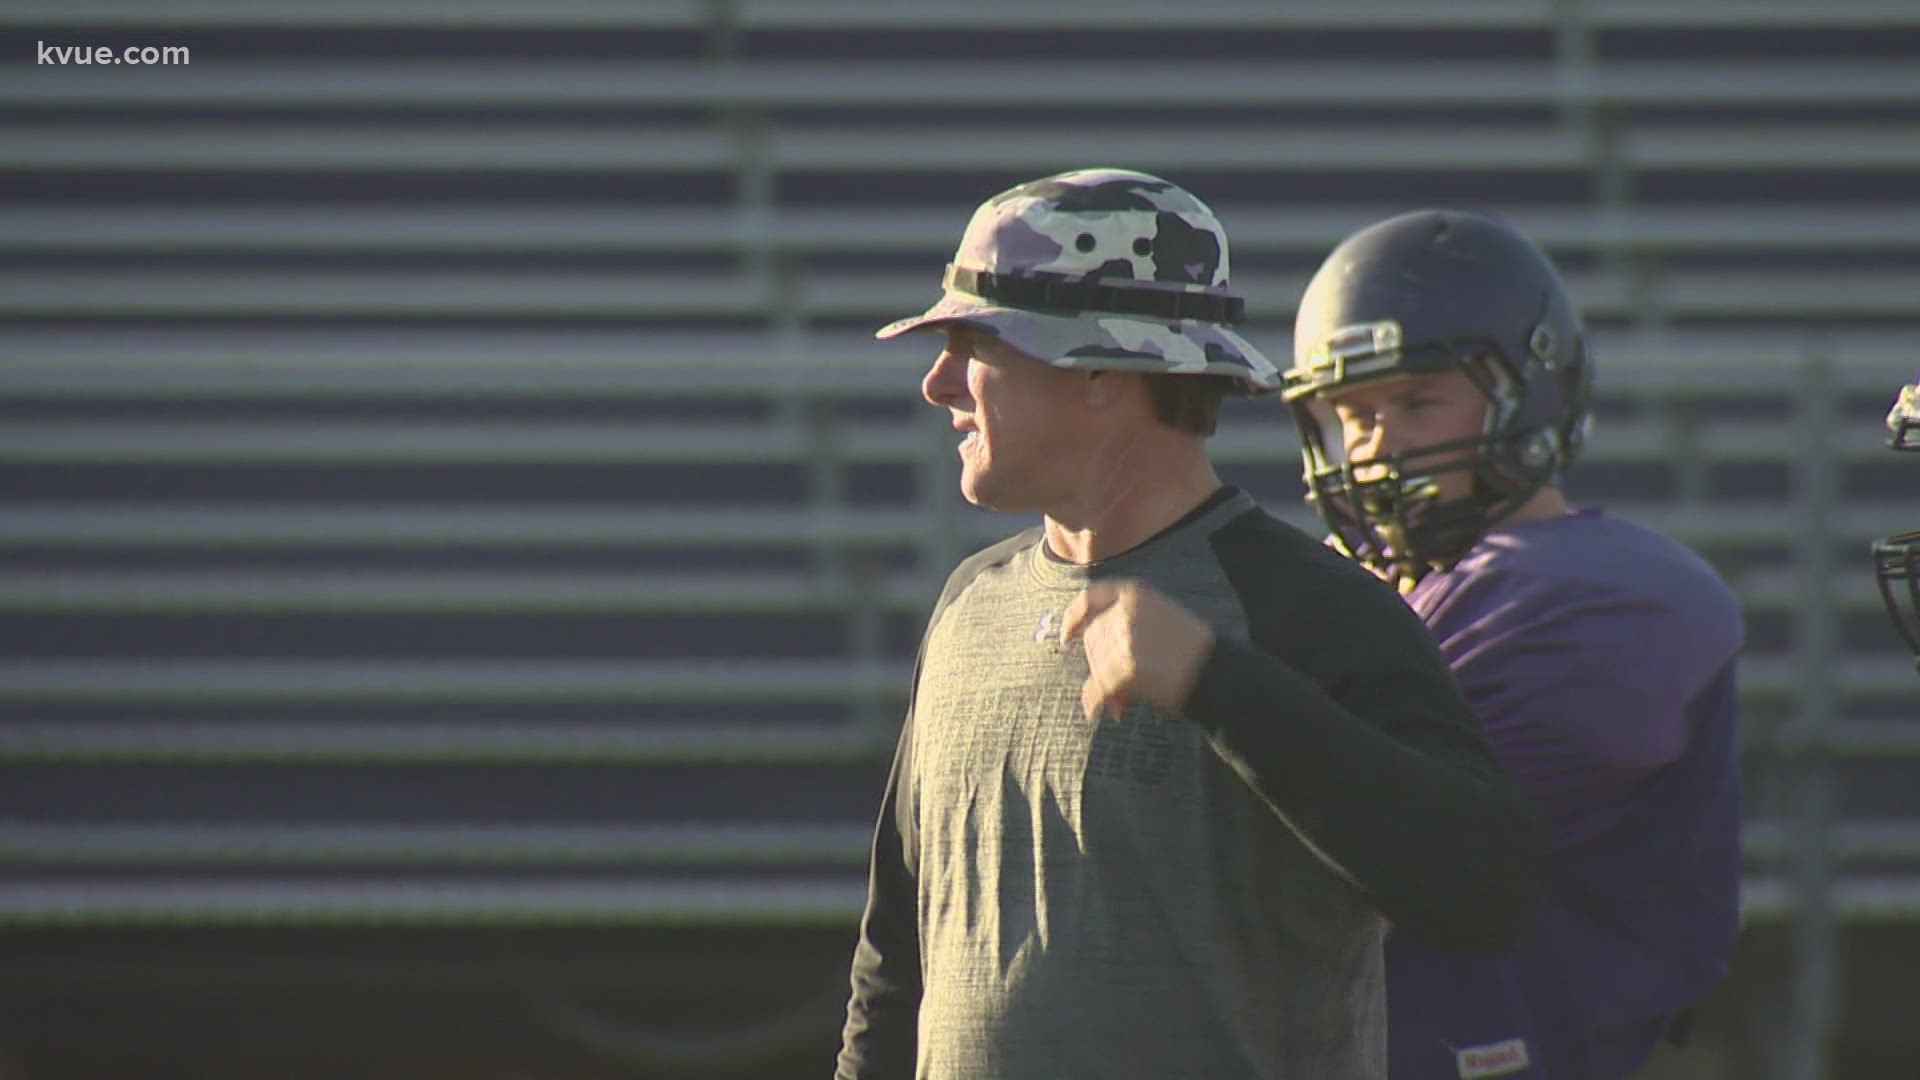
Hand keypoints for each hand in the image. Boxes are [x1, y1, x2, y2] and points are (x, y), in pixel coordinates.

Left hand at [1062, 580, 1215, 722]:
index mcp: (1136, 594)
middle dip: (1098, 665)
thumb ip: (1127, 623)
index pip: (1091, 598)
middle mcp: (1126, 612)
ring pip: (1095, 666)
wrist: (1218, 674)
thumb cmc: (1193, 653)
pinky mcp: (1124, 667)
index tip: (1066, 635)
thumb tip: (1090, 648)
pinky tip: (1105, 711)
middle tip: (1113, 690)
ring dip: (1104, 687)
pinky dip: (1097, 702)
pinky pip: (1098, 688)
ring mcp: (1124, 639)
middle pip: (1092, 639)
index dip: (1074, 617)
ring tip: (1121, 703)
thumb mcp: (1163, 618)